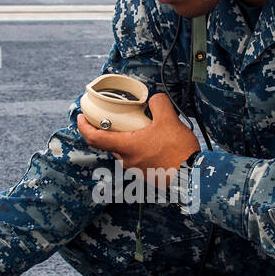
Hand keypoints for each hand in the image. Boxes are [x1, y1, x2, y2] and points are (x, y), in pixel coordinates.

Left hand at [76, 92, 199, 175]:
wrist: (192, 176)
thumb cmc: (178, 151)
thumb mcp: (169, 119)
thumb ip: (158, 104)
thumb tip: (154, 99)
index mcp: (127, 146)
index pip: (95, 138)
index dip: (84, 127)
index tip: (81, 118)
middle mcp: (127, 160)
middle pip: (111, 144)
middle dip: (113, 131)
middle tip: (119, 119)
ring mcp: (136, 170)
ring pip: (126, 151)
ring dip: (130, 140)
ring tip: (144, 130)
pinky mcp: (147, 176)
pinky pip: (138, 159)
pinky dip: (141, 149)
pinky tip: (156, 143)